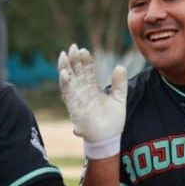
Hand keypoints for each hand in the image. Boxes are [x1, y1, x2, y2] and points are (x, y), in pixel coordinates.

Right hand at [57, 44, 127, 158]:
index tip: (83, 50)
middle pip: (75, 72)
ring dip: (65, 68)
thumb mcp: (119, 98)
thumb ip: (119, 84)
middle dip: (73, 60)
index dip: (84, 60)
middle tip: (72, 47)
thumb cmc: (113, 121)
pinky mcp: (73, 108)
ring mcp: (77, 99)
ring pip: (68, 81)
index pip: (86, 70)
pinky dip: (65, 83)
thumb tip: (120, 66)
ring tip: (64, 55)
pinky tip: (65, 73)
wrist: (109, 138)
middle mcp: (82, 92)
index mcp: (92, 88)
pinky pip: (67, 94)